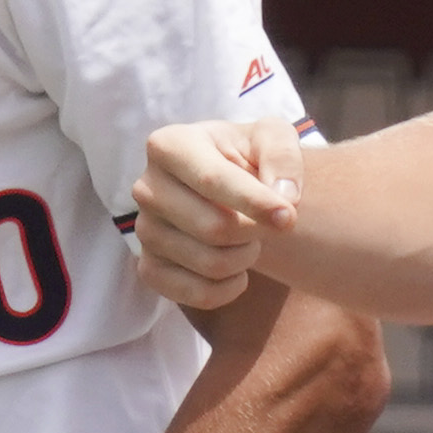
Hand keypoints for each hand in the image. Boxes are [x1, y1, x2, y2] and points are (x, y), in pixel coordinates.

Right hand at [133, 116, 305, 307]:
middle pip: (213, 228)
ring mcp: (143, 231)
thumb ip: (282, 155)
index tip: (289, 217)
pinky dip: (228, 289)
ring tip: (250, 239)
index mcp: (169, 146)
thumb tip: (284, 196)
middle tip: (265, 223)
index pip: (213, 180)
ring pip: (209, 263)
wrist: (223, 185)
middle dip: (254, 232)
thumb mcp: (271, 137)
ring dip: (245, 258)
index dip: (256, 203)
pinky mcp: (148, 267)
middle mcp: (147, 188)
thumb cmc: (246, 157)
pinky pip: (195, 295)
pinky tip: (237, 270)